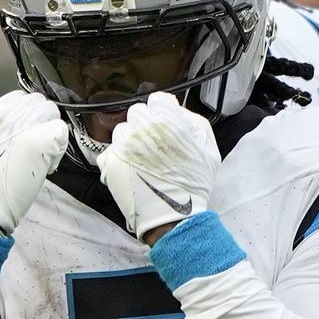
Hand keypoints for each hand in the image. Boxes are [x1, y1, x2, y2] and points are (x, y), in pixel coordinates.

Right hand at [0, 92, 69, 237]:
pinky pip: (61, 130)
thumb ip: (3, 129)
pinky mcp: (40, 138)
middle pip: (40, 103)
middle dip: (42, 122)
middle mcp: (6, 114)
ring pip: (52, 114)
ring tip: (41, 156)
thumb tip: (25, 125)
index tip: (28, 133)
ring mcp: (24, 125)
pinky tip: (48, 165)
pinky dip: (59, 149)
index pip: (21, 98)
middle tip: (37, 147)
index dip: (30, 116)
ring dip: (51, 134)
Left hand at [97, 92, 220, 242]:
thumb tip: (172, 104)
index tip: (166, 129)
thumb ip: (193, 119)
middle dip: (145, 127)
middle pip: (136, 113)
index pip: (156, 100)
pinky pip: (110, 151)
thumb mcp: (209, 148)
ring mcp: (123, 146)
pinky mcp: (111, 162)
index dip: (162, 114)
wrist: (175, 217)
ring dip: (130, 142)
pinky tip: (132, 172)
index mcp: (167, 120)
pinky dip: (118, 160)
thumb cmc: (194, 185)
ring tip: (143, 162)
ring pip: (121, 131)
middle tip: (155, 148)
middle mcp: (142, 128)